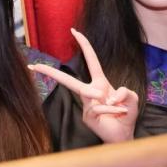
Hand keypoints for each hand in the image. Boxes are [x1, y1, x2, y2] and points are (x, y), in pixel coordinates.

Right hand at [28, 29, 138, 143]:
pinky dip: (113, 109)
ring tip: (120, 107)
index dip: (84, 45)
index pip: (91, 60)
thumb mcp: (132, 98)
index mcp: (100, 83)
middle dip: (50, 73)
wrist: (123, 136)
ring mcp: (87, 106)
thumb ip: (126, 92)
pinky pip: (99, 106)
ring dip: (111, 101)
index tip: (73, 31)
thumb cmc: (126, 115)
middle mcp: (90, 92)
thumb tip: (109, 96)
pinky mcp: (88, 117)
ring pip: (89, 92)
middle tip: (34, 65)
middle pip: (68, 81)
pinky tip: (120, 113)